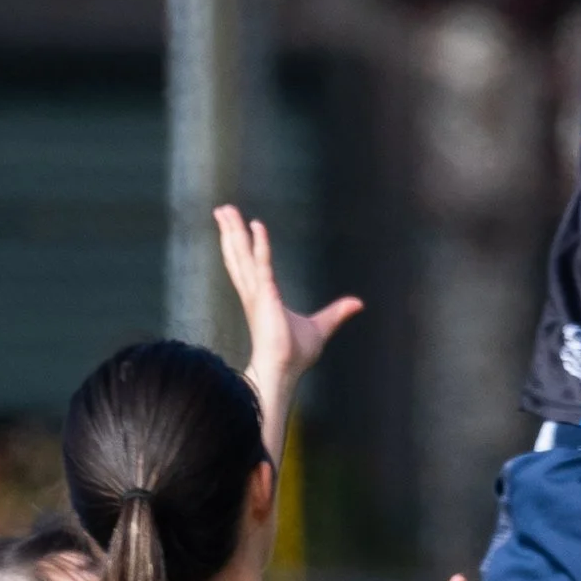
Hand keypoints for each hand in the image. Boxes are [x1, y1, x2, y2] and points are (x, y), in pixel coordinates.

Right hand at [216, 204, 360, 418]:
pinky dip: (260, 245)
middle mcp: (254, 292)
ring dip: (234, 231)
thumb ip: (336, 313)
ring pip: (241, 255)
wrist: (283, 371)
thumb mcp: (321, 327)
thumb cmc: (295, 355)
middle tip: (221, 209)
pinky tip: (257, 226)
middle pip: (238, 255)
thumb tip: (358, 304)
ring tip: (225, 211)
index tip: (240, 226)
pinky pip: (262, 264)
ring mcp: (256, 294)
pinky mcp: (265, 296)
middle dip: (230, 231)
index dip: (242, 245)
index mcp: (261, 297)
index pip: (248, 264)